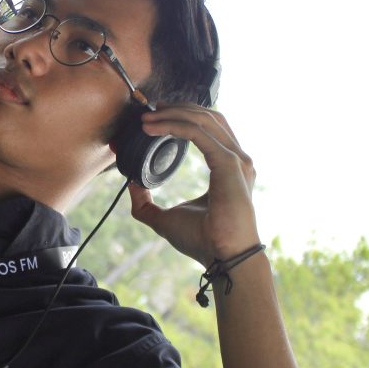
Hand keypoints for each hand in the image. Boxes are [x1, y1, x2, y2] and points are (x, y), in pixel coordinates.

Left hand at [127, 104, 259, 267]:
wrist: (223, 258)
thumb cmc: (204, 241)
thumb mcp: (166, 219)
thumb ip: (146, 203)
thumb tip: (131, 185)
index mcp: (228, 166)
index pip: (209, 129)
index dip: (181, 118)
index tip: (154, 118)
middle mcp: (237, 158)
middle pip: (208, 117)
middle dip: (177, 109)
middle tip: (150, 110)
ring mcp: (236, 159)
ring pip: (204, 120)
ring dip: (173, 114)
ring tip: (147, 118)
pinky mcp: (229, 163)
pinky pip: (200, 133)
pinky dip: (175, 126)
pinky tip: (154, 127)